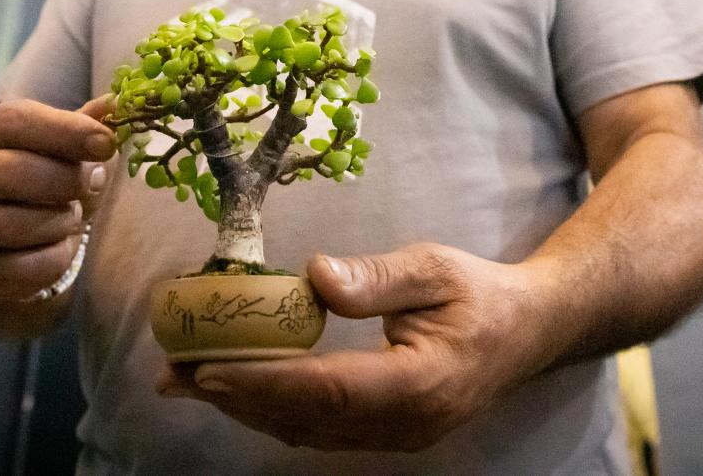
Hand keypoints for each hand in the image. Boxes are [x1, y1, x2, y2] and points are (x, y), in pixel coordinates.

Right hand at [0, 96, 114, 305]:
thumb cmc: (38, 186)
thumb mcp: (61, 151)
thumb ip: (87, 126)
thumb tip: (117, 101)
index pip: (16, 120)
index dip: (65, 130)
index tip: (105, 143)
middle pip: (13, 171)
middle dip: (65, 181)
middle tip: (90, 186)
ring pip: (15, 224)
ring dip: (60, 223)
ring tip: (69, 219)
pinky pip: (21, 267)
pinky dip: (53, 260)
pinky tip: (57, 249)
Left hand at [156, 243, 552, 452]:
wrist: (529, 331)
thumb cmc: (481, 291)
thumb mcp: (434, 267)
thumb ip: (377, 277)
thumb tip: (315, 276)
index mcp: (420, 382)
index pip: (326, 388)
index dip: (262, 381)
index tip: (207, 368)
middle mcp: (406, 423)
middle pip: (305, 418)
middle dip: (234, 396)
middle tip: (173, 372)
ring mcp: (398, 437)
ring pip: (307, 431)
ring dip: (245, 407)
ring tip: (188, 380)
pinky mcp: (389, 434)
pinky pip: (320, 430)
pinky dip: (273, 411)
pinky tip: (239, 390)